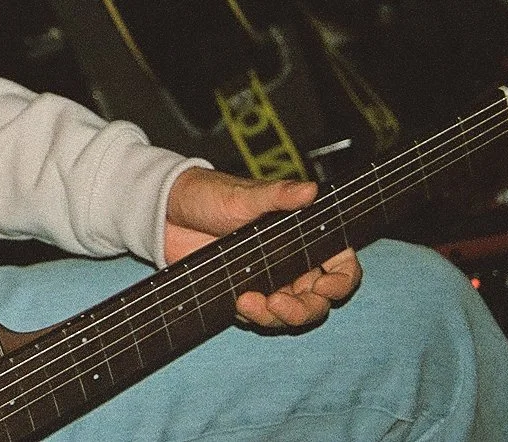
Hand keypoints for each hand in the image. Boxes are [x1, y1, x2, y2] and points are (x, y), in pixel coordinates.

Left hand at [165, 167, 360, 328]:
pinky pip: (259, 316)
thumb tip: (310, 190)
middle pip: (318, 299)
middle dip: (306, 309)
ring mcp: (267, 280)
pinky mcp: (242, 292)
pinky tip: (239, 303)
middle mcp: (290, 262)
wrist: (166, 211)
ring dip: (278, 317)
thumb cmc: (209, 195)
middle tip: (281, 304)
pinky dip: (254, 317)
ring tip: (250, 303)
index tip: (324, 287)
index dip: (341, 281)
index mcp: (302, 236)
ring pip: (290, 313)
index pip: (340, 265)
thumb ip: (279, 196)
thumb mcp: (244, 195)